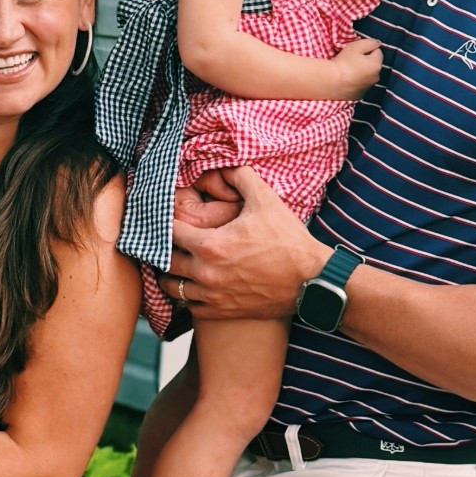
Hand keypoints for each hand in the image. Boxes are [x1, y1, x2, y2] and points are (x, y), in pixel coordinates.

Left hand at [164, 168, 328, 319]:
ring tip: (178, 264)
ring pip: (172, 288)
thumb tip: (225, 164)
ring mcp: (212, 296)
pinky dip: (188, 297)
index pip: (169, 232)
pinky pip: (190, 308)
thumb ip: (241, 178)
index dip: (164, 223)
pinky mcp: (222, 312)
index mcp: (209, 245)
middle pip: (165, 261)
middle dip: (165, 249)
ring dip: (172, 275)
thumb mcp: (266, 201)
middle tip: (170, 241)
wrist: (311, 281)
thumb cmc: (288, 241)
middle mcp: (205, 273)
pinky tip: (195, 286)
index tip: (167, 218)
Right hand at [330, 36, 382, 97]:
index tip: (357, 51)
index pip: (377, 51)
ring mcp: (368, 88)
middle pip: (373, 65)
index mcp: (377, 64)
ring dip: (361, 72)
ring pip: (367, 76)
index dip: (367, 49)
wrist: (331, 82)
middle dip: (366, 61)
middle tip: (351, 59)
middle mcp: (376, 77)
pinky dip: (356, 82)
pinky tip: (346, 80)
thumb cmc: (344, 62)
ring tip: (348, 70)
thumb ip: (370, 42)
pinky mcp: (359, 95)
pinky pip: (360, 85)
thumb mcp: (357, 46)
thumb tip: (378, 43)